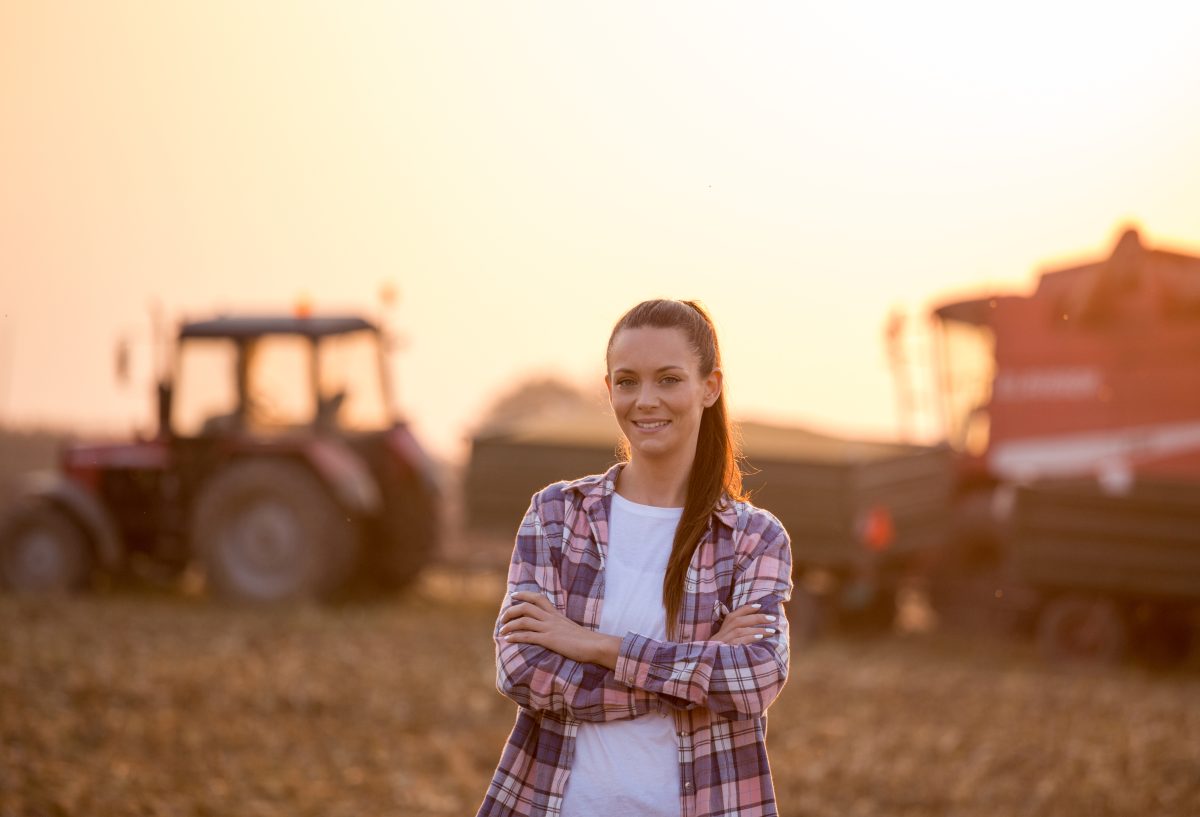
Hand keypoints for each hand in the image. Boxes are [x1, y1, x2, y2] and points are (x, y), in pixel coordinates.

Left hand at [499, 591, 618, 666]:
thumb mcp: (571, 628)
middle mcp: (551, 618)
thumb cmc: (586, 640)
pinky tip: (508, 640)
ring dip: (509, 624)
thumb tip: (555, 630)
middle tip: (502, 618)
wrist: (596, 645)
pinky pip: (528, 636)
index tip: (513, 596)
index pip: (538, 598)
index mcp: (556, 614)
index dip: (524, 594)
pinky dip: (515, 636)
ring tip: (501, 631)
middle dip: (511, 611)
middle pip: (526, 607)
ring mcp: (550, 628)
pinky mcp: (549, 639)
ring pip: (524, 620)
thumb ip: (561, 626)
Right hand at [711, 603, 777, 644]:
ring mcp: (723, 641)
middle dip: (757, 618)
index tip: (760, 606)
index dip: (747, 609)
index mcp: (723, 627)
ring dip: (757, 630)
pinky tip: (759, 638)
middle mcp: (723, 632)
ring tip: (771, 631)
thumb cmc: (721, 650)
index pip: (735, 614)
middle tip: (772, 619)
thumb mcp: (726, 638)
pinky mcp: (725, 650)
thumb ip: (737, 630)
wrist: (708, 662)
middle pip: (739, 620)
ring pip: (741, 630)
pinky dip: (749, 638)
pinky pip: (738, 642)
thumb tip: (755, 625)